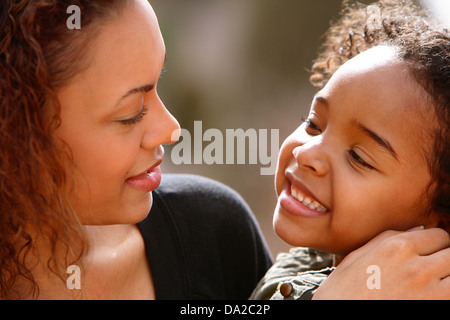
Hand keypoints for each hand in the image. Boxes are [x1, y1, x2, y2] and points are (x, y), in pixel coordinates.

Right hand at [312, 228, 449, 298]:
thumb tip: (417, 230)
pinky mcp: (432, 307)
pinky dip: (444, 293)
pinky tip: (430, 295)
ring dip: (448, 277)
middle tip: (432, 269)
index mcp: (397, 247)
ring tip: (432, 282)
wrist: (337, 312)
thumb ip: (388, 238)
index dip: (435, 244)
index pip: (440, 236)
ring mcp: (428, 291)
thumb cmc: (342, 290)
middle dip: (445, 259)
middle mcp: (416, 267)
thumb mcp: (358, 256)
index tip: (429, 254)